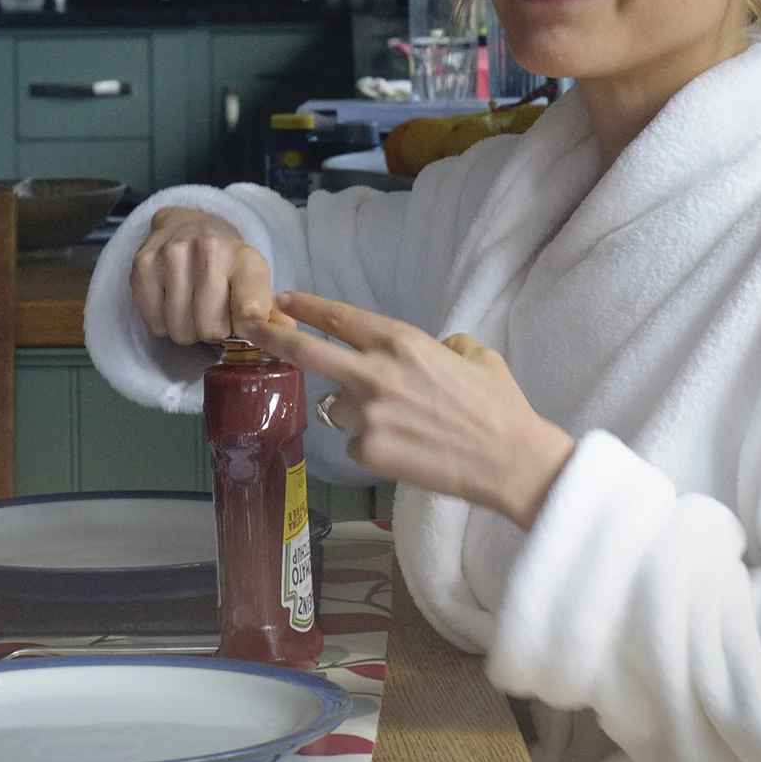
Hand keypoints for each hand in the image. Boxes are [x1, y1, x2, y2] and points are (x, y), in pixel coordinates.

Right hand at [130, 207, 274, 345]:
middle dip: (213, 330)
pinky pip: (155, 324)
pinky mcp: (141, 266)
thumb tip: (286, 332)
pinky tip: (172, 302)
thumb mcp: (254, 278)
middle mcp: (207, 250)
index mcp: (243, 257)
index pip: (250, 311)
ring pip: (180, 331)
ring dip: (187, 329)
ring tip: (192, 307)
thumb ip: (268, 310)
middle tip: (213, 312)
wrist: (187, 223)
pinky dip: (164, 323)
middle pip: (210, 330)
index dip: (248, 329)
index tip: (245, 325)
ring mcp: (170, 256)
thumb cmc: (226, 260)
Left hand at [242, 291, 575, 529]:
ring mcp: (368, 415)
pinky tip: (405, 449)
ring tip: (396, 421)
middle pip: (307, 352)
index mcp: (401, 343)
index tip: (282, 300)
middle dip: (272, 337)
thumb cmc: (498, 406)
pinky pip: (354, 442)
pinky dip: (371, 444)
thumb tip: (434, 349)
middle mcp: (376, 374)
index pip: (340, 319)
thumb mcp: (475, 355)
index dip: (307, 308)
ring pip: (334, 406)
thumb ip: (443, 345)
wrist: (510, 461)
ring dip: (352, 409)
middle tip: (249, 327)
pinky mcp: (368, 453)